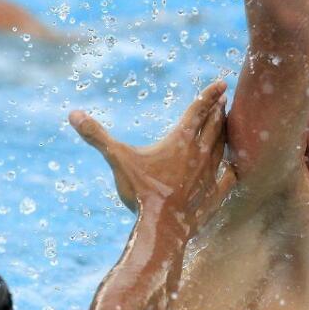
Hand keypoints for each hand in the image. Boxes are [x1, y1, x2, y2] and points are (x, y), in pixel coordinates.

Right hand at [69, 80, 234, 232]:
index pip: (198, 110)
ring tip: (227, 123)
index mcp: (181, 140)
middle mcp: (200, 152)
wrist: (162, 228)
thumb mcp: (117, 159)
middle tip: (225, 98)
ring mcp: (210, 173)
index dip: (210, 94)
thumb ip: (97, 136)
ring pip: (222, 146)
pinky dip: (231, 169)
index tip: (222, 82)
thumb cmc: (141, 192)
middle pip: (213, 125)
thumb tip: (73, 114)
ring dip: (225, 132)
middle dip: (218, 110)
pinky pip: (228, 177)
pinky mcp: (215, 194)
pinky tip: (235, 168)